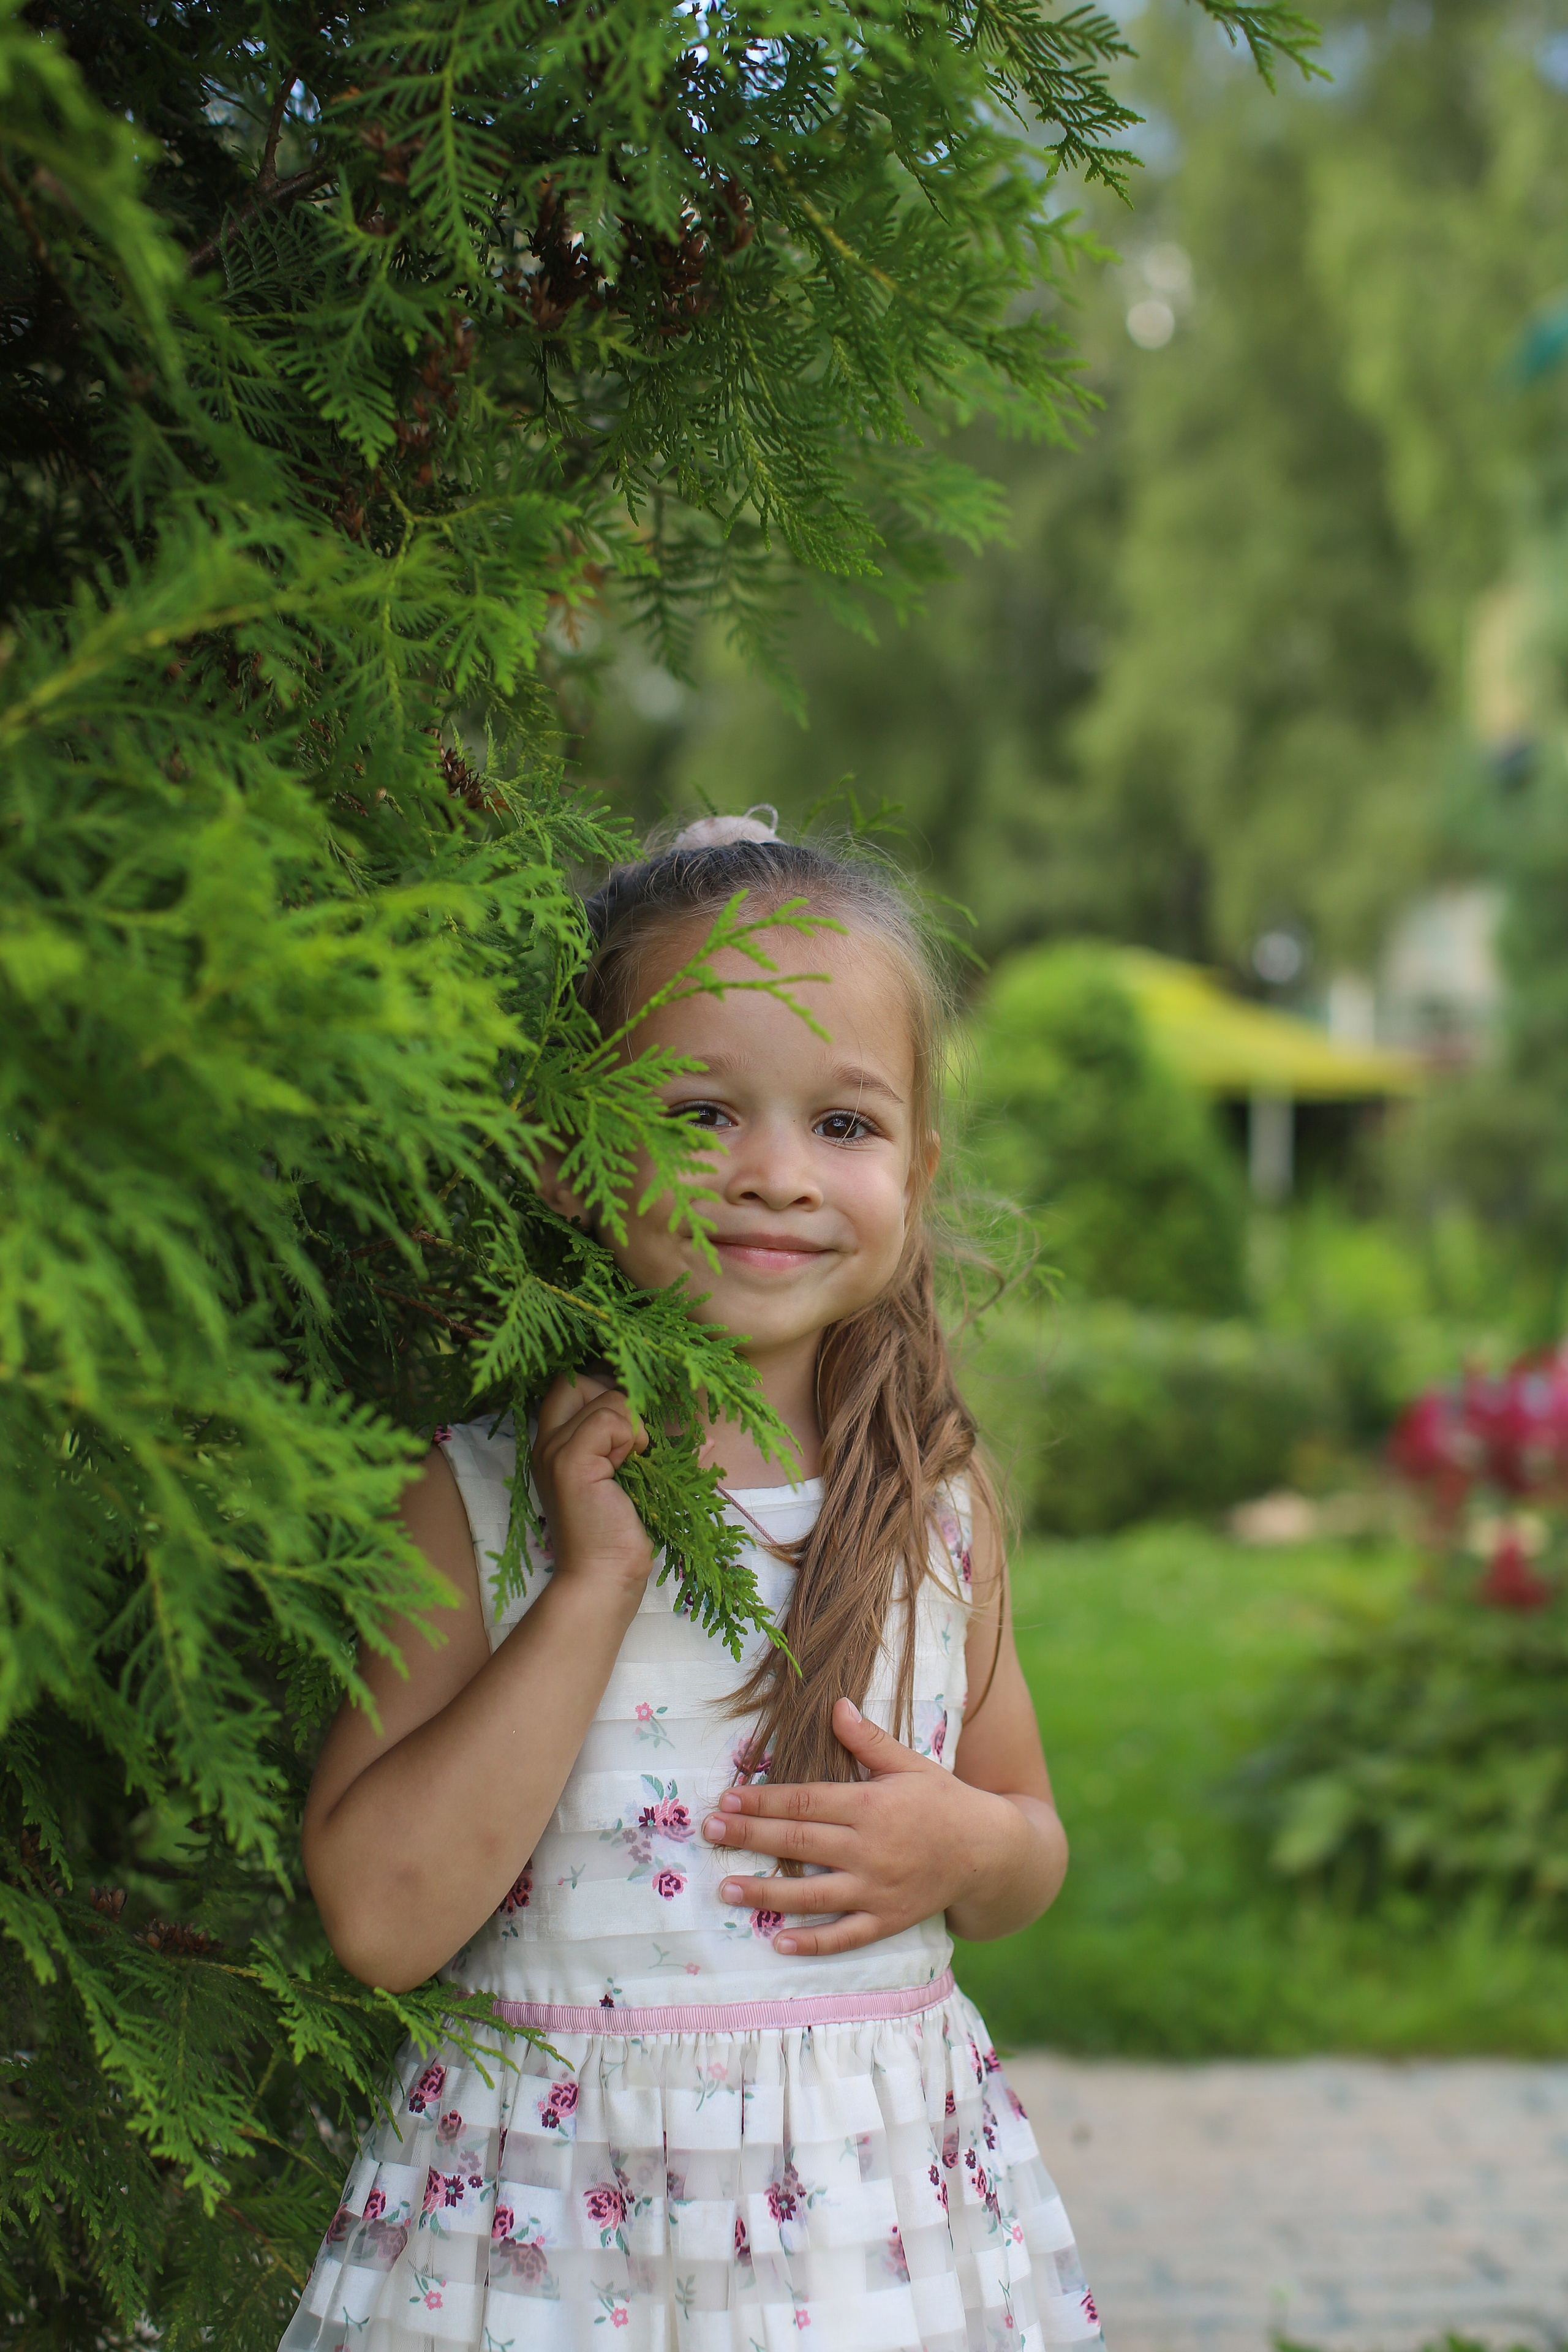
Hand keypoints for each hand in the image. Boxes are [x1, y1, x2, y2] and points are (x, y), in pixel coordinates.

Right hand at [532, 1372, 652, 1604]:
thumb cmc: (619, 1537)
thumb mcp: (635, 1484)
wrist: (603, 1579)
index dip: (604, 1389)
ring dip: (632, 1423)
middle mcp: (546, 1443)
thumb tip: (706, 1439)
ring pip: (605, 1397)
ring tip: (634, 1461)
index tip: (631, 1423)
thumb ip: (654, 1454)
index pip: (570, 1385)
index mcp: (556, 1446)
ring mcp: (554, 1450)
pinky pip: (610, 1418)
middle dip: (615, 1397)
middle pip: (576, 1380)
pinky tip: (633, 1463)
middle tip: (633, 1439)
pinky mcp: (570, 1461)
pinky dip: (631, 1435)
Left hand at [701, 1698, 1031, 1954]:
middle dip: (750, 1837)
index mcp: (872, 1805)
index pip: (805, 1802)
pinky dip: (813, 1941)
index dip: (763, 1801)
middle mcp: (871, 1849)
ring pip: (813, 1894)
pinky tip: (778, 1941)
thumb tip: (836, 1705)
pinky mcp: (888, 1920)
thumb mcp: (910, 1763)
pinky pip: (845, 1936)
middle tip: (710, 1833)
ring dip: (767, 1892)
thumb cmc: (944, 1800)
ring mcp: (878, 1889)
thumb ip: (869, 1740)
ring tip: (727, 1889)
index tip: (726, 1800)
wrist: (990, 1852)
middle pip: (799, 1843)